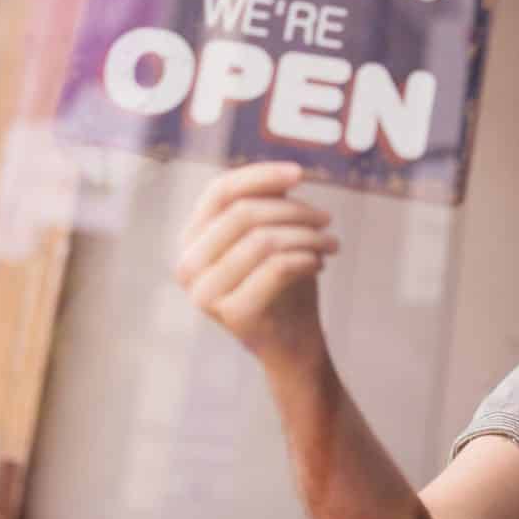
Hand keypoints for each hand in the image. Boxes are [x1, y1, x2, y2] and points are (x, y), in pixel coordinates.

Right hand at [175, 161, 338, 364]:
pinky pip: (277, 268)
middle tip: (327, 219)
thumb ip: (269, 202)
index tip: (300, 174)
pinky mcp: (232, 313)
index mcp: (191, 239)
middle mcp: (188, 265)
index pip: (220, 191)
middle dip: (294, 211)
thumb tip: (283, 175)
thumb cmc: (282, 282)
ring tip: (330, 243)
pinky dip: (306, 257)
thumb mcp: (273, 234)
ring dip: (307, 236)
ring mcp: (205, 292)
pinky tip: (319, 263)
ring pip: (263, 240)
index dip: (260, 175)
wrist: (291, 344)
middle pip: (244, 213)